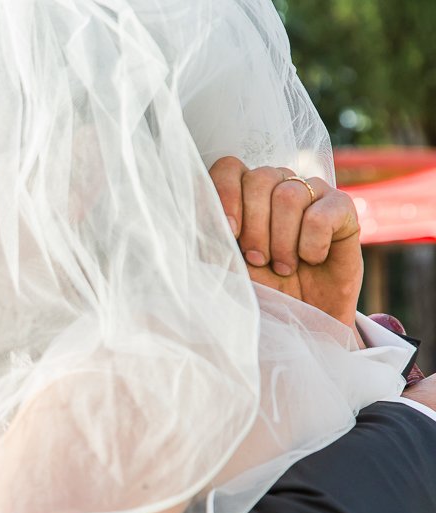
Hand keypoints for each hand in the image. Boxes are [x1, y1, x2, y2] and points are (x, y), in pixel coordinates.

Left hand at [209, 157, 362, 328]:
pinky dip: (311, 243)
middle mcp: (275, 186)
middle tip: (258, 260)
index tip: (229, 232)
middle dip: (254, 227)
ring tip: (283, 267)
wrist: (302, 317)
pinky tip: (312, 259)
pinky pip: (322, 213)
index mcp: (242, 194)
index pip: (229, 167)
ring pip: (289, 194)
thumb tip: (198, 200)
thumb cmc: (260, 289)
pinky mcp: (341, 207)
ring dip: (282, 241)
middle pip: (260, 178)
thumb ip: (210, 233)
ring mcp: (310, 192)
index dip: (226, 194)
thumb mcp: (225, 265)